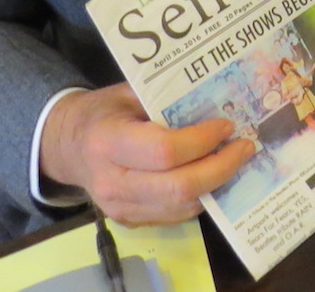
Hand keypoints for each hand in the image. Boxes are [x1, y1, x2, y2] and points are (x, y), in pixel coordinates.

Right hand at [41, 82, 254, 226]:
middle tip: (245, 147)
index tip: (226, 125)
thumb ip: (166, 99)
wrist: (68, 147)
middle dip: (220, 168)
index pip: (164, 151)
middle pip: (178, 187)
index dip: (202, 141)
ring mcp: (119, 208)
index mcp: (108, 142)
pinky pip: (175, 216)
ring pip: (181, 207)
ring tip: (237, 159)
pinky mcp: (129, 222)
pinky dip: (201, 197)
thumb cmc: (104, 112)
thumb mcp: (128, 93)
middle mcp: (112, 182)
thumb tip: (218, 99)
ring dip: (216, 184)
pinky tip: (215, 175)